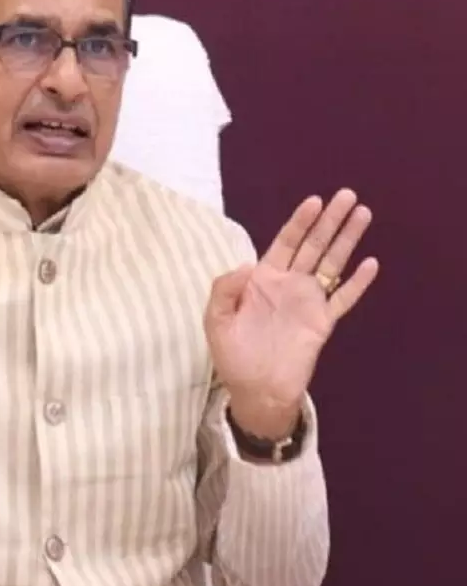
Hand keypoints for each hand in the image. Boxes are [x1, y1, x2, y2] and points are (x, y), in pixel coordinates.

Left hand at [205, 189, 379, 438]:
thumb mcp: (216, 320)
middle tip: (347, 195)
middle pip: (313, 246)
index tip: (314, 201)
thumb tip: (247, 266)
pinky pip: (343, 299)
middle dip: (329, 221)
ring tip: (363, 214)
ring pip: (332, 264)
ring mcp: (308, 303)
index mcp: (262, 281)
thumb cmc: (232, 354)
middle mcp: (289, 285)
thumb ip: (225, 289)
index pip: (284, 243)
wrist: (254, 390)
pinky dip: (357, 283)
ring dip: (347, 240)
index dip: (299, 222)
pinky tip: (370, 264)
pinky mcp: (322, 323)